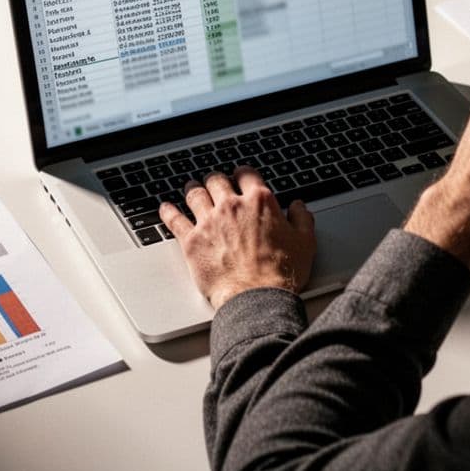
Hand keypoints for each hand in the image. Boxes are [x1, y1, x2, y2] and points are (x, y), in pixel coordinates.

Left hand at [159, 166, 315, 310]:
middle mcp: (232, 206)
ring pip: (194, 194)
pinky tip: (165, 208)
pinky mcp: (191, 241)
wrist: (256, 297)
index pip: (246, 174)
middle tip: (214, 182)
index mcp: (259, 201)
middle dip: (216, 179)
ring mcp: (209, 221)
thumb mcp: (304, 242)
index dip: (242, 173)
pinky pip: (174, 219)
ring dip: (193, 189)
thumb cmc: (280, 273)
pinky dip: (168, 211)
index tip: (240, 175)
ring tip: (191, 188)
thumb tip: (299, 207)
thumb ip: (301, 219)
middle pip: (217, 180)